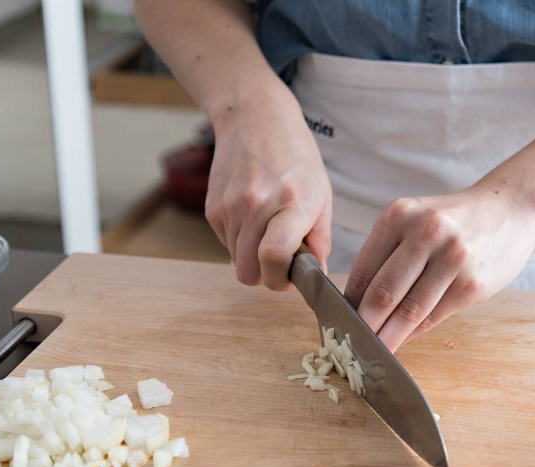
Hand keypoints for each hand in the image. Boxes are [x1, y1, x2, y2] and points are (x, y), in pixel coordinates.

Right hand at [205, 93, 331, 289]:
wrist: (254, 119)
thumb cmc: (295, 157)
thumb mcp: (321, 193)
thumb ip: (320, 238)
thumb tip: (318, 274)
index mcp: (291, 202)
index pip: (275, 258)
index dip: (282, 279)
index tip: (291, 275)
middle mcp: (256, 205)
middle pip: (250, 273)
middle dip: (267, 275)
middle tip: (282, 258)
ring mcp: (230, 207)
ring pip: (237, 263)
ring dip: (253, 257)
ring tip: (268, 228)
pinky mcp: (212, 209)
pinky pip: (226, 245)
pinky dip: (240, 241)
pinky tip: (252, 216)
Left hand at [344, 188, 534, 351]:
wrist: (510, 209)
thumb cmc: (453, 221)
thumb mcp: (415, 221)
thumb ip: (387, 256)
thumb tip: (356, 304)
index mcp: (399, 215)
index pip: (363, 270)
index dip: (346, 303)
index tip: (337, 323)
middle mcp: (425, 232)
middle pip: (382, 293)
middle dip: (363, 326)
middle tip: (349, 346)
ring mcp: (453, 258)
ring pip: (408, 311)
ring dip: (387, 338)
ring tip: (372, 353)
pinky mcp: (473, 283)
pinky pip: (433, 317)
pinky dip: (413, 333)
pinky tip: (401, 341)